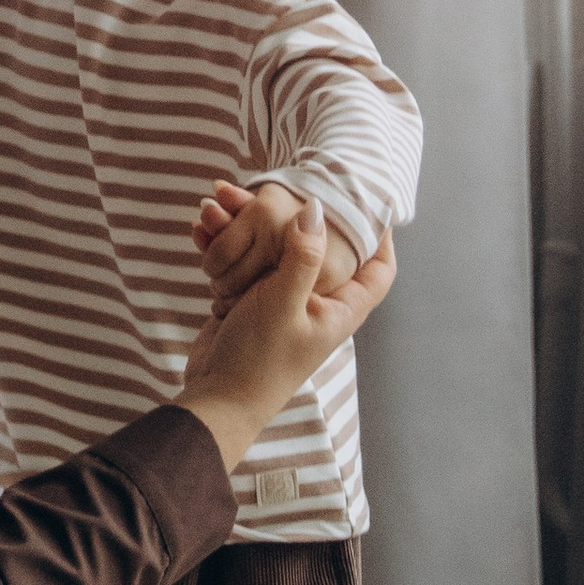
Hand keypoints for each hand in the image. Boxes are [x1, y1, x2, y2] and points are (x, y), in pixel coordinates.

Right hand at [177, 201, 394, 475]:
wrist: (215, 400)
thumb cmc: (259, 361)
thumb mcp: (283, 304)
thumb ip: (303, 256)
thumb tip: (317, 208)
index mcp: (339, 309)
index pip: (378, 271)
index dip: (381, 238)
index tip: (370, 204)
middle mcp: (315, 304)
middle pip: (317, 249)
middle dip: (290, 214)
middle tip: (270, 184)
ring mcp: (280, 304)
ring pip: (270, 252)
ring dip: (243, 226)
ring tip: (216, 200)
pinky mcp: (248, 305)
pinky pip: (241, 264)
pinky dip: (223, 245)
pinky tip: (202, 227)